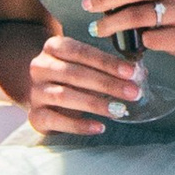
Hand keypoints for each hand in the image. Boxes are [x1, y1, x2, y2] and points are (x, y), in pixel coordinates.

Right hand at [24, 28, 146, 137]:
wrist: (41, 94)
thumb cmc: (71, 77)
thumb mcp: (86, 65)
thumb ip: (108, 67)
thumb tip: (139, 73)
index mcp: (53, 47)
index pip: (80, 51)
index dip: (107, 62)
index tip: (130, 72)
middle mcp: (40, 67)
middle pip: (74, 74)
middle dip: (107, 83)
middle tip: (132, 92)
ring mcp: (35, 92)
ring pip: (64, 96)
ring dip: (95, 103)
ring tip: (119, 110)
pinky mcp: (35, 116)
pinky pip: (55, 121)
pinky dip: (78, 125)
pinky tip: (99, 127)